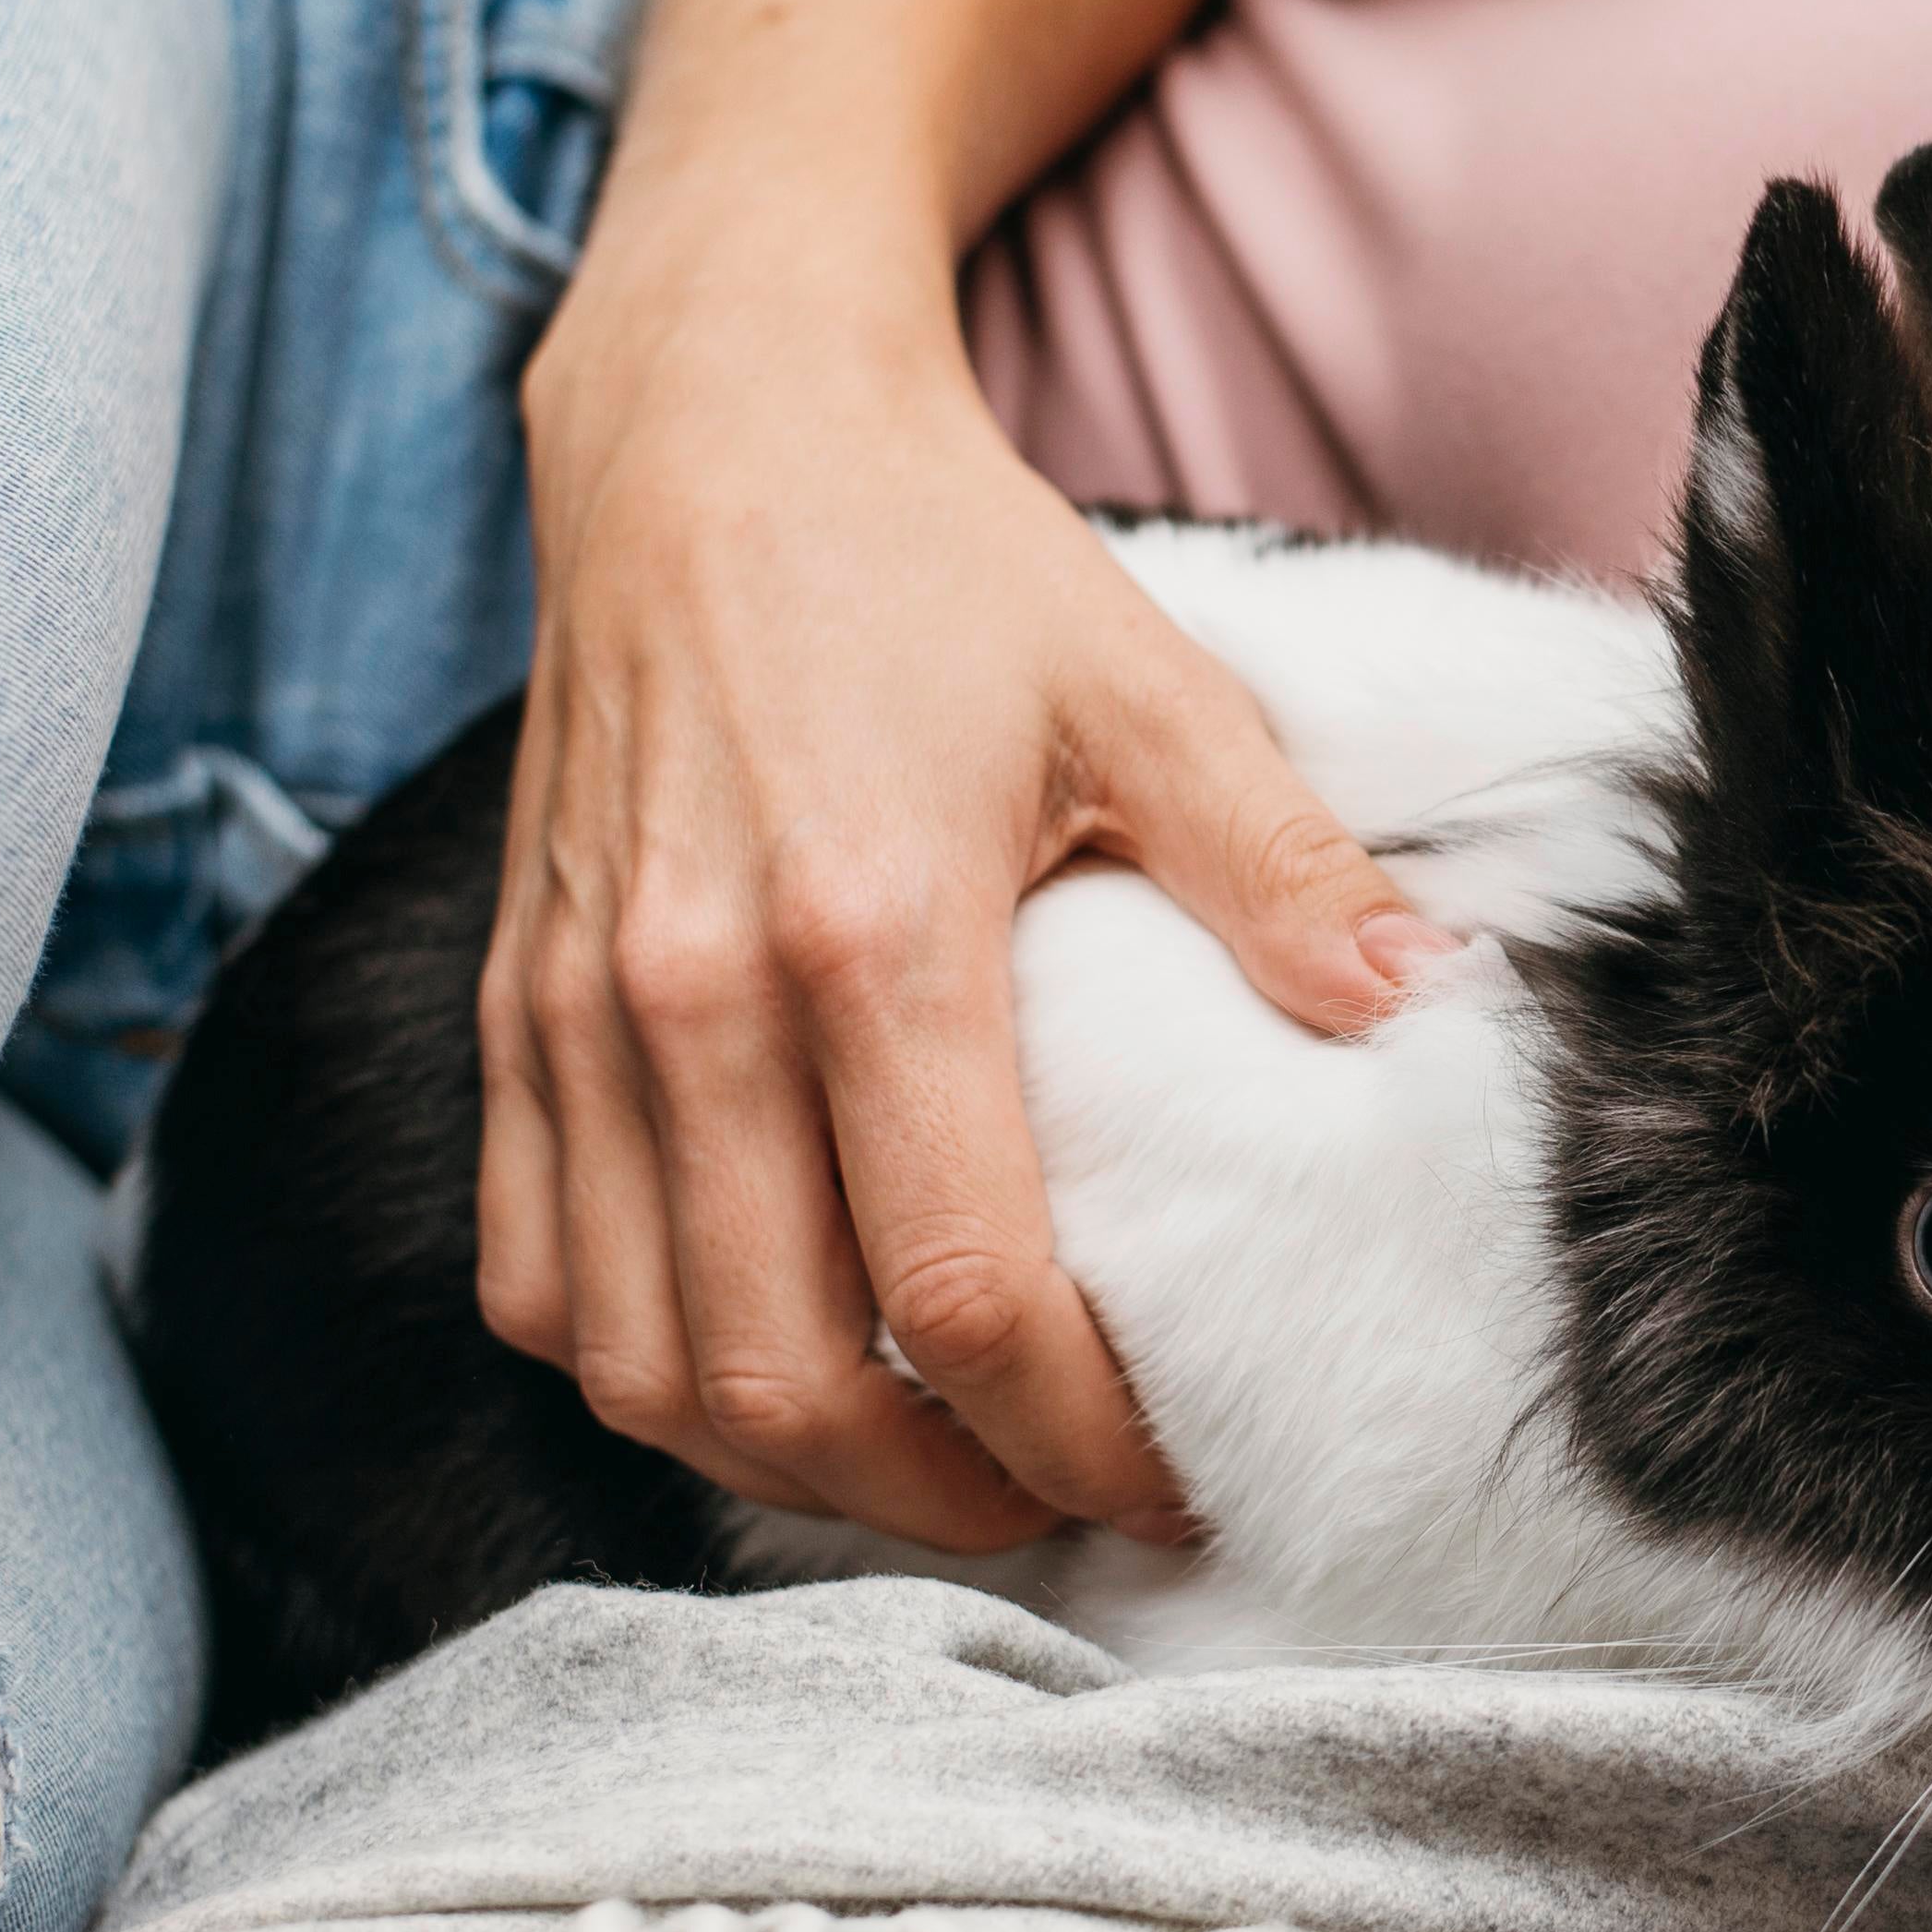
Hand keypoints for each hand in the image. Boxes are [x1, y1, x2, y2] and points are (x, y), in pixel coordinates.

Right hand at [474, 252, 1445, 1546]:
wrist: (707, 426)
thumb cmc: (939, 561)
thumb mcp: (1150, 687)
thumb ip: (1284, 864)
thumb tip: (1419, 1006)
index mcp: (871, 930)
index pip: (960, 1287)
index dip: (1073, 1432)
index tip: (1166, 1475)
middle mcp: (693, 995)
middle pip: (785, 1373)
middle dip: (940, 1495)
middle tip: (1060, 1505)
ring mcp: (578, 1015)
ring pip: (638, 1361)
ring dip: (783, 1464)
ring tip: (931, 1469)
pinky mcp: (512, 1013)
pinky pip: (530, 1278)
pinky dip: (644, 1369)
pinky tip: (768, 1369)